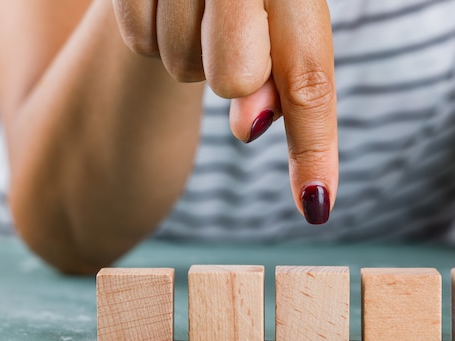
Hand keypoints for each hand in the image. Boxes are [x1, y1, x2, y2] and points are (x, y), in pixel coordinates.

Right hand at [111, 0, 337, 223]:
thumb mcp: (285, 26)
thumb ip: (283, 81)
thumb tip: (250, 128)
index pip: (310, 81)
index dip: (313, 150)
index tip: (316, 206)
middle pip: (232, 80)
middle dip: (232, 72)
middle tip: (228, 31)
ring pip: (182, 64)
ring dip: (191, 52)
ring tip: (198, 10)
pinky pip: (138, 38)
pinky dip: (151, 31)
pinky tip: (168, 3)